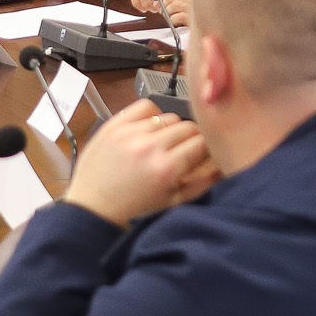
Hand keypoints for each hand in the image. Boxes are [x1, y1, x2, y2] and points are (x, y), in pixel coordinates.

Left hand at [64, 101, 218, 228]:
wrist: (92, 208)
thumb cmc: (133, 211)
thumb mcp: (171, 203)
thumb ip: (201, 184)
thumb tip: (223, 166)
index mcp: (166, 169)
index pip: (202, 142)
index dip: (207, 147)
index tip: (203, 153)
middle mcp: (150, 147)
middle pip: (188, 127)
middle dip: (191, 138)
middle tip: (183, 150)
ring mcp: (130, 133)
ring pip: (168, 116)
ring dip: (171, 128)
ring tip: (163, 143)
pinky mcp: (114, 125)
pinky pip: (144, 105)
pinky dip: (151, 113)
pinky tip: (149, 128)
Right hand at [129, 0, 190, 21]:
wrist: (187, 4)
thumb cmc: (188, 2)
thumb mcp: (187, 1)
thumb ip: (176, 0)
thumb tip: (161, 0)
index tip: (157, 4)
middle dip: (150, 0)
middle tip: (156, 9)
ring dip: (145, 3)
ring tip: (154, 9)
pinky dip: (138, 2)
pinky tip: (146, 8)